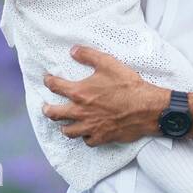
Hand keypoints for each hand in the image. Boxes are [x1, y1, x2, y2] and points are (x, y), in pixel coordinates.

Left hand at [42, 46, 166, 145]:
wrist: (147, 108)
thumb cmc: (128, 86)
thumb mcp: (108, 63)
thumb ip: (88, 55)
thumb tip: (73, 50)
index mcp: (80, 92)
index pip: (55, 86)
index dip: (48, 81)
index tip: (47, 79)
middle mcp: (80, 111)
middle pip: (54, 114)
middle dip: (47, 110)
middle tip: (46, 107)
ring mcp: (90, 127)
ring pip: (68, 131)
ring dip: (64, 127)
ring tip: (63, 124)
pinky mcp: (101, 137)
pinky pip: (87, 141)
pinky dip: (85, 137)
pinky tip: (86, 133)